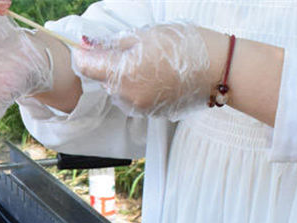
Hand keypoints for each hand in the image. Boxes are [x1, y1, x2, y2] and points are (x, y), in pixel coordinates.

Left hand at [73, 22, 211, 119]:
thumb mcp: (147, 35)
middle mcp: (126, 95)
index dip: (82, 55)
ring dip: (123, 78)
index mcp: (123, 73)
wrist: (215, 69)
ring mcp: (138, 107)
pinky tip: (154, 75)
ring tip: (147, 62)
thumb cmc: (183, 46)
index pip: (88, 67)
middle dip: (108, 65)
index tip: (82, 47)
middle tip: (125, 49)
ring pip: (118, 91)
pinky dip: (136, 87)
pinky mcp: (149, 113)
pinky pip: (133, 99)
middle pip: (104, 80)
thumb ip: (117, 43)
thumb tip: (94, 46)